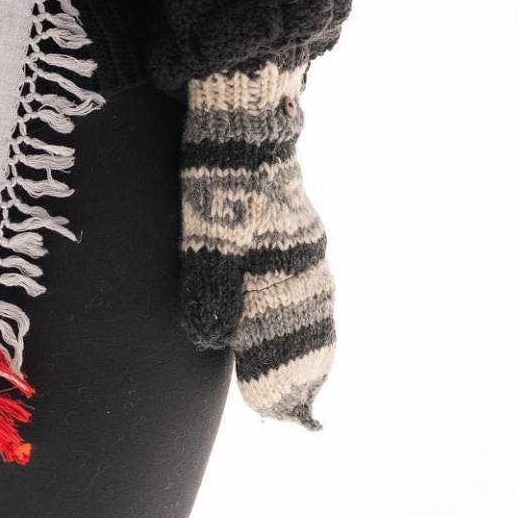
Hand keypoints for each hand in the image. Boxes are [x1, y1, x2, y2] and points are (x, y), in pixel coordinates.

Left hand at [179, 58, 335, 429]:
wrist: (240, 103)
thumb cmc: (219, 167)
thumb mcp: (208, 224)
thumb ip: (212, 281)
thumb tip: (211, 339)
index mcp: (285, 262)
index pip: (290, 336)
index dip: (284, 376)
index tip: (284, 414)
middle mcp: (300, 253)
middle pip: (308, 324)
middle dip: (301, 368)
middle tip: (299, 412)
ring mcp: (297, 234)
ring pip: (310, 301)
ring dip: (305, 342)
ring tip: (304, 378)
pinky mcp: (285, 218)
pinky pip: (305, 278)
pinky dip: (303, 310)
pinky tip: (298, 316)